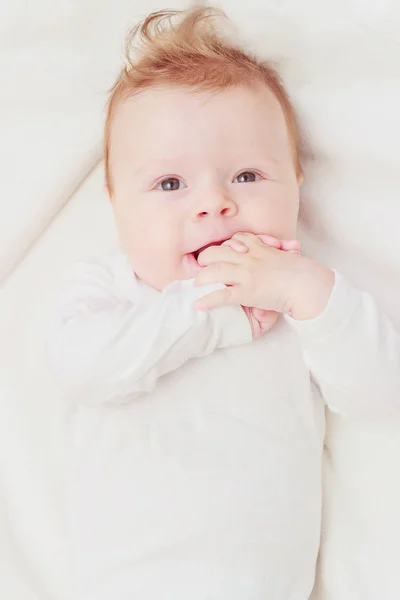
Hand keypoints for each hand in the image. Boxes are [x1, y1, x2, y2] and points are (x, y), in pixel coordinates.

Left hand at [195, 232, 334, 320]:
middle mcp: (249, 258)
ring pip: (215, 271)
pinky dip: (207, 301)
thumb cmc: (302, 273)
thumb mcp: (289, 255)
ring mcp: (246, 275)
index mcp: (260, 248)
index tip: (222, 251)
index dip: (227, 244)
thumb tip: (290, 250)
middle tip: (200, 265)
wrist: (307, 284)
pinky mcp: (246, 292)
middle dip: (206, 257)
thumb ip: (281, 252)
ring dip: (201, 277)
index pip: (238, 238)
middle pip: (218, 252)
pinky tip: (198, 305)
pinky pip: (221, 296)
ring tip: (195, 284)